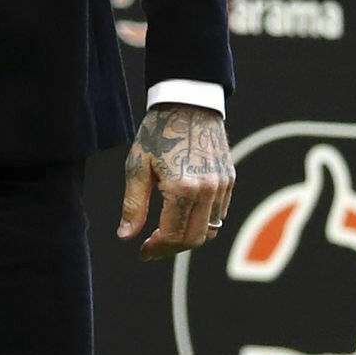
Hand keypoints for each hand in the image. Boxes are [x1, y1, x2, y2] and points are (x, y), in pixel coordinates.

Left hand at [116, 102, 231, 259]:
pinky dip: (202, 223)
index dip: (156, 249)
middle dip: (171, 249)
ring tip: (166, 233)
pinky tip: (183, 216)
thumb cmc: (159, 131)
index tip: (143, 251)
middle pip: (194, 238)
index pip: (173, 236)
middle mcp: (208, 190)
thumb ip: (133, 205)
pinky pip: (219, 214)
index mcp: (183, 188)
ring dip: (188, 237)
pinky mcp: (229, 179)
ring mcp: (222, 186)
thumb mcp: (138, 166)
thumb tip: (126, 236)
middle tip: (152, 247)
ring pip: (210, 229)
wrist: (189, 102)